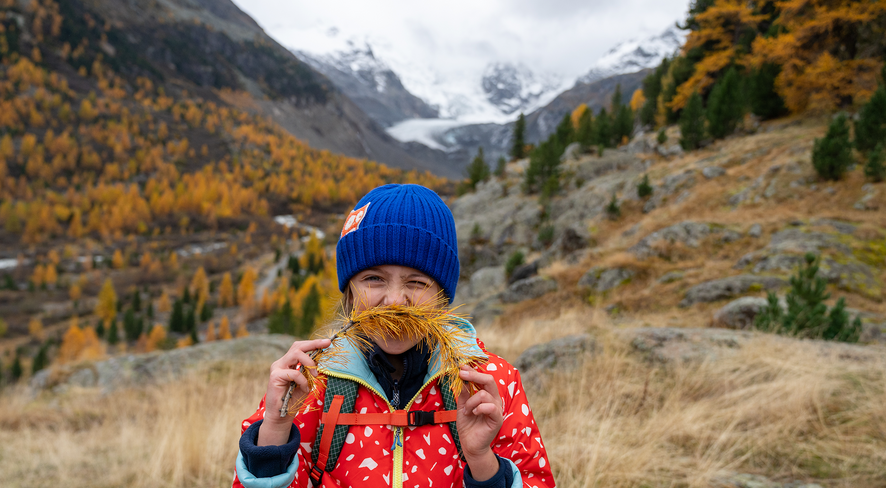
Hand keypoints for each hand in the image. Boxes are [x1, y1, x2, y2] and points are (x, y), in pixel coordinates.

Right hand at [257, 338, 330, 445]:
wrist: (282, 415)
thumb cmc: (294, 399)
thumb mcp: (306, 381)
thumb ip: (310, 371)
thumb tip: (321, 359)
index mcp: (288, 363)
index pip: (301, 348)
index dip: (314, 343)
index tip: (328, 342)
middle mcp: (281, 363)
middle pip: (297, 346)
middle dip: (314, 344)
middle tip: (326, 344)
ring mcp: (277, 368)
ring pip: (295, 354)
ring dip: (309, 363)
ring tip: (315, 374)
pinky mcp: (275, 376)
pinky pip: (294, 373)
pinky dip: (303, 380)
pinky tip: (304, 389)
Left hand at [456, 364, 503, 481]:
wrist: (470, 444)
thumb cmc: (468, 425)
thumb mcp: (462, 405)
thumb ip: (464, 392)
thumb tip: (462, 376)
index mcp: (487, 395)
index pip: (483, 378)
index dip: (473, 371)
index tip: (461, 366)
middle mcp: (494, 400)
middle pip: (489, 380)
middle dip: (474, 375)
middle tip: (462, 374)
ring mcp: (497, 409)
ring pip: (484, 394)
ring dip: (471, 401)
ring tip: (467, 411)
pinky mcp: (497, 419)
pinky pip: (490, 407)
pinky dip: (478, 408)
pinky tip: (473, 414)